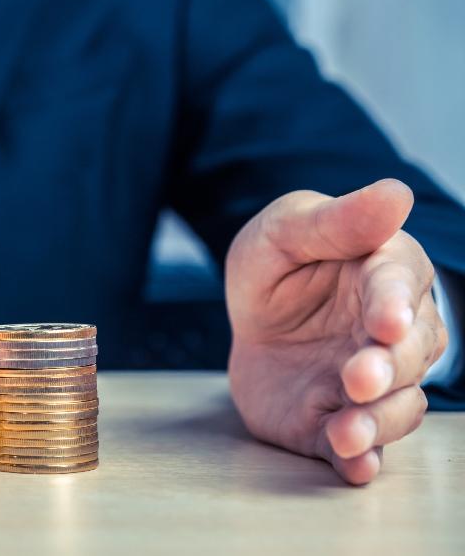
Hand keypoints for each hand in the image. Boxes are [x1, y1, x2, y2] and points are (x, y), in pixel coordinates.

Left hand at [226, 179, 446, 484]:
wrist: (252, 320)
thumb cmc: (279, 263)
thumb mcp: (287, 231)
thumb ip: (336, 221)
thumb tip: (396, 193)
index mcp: (384, 274)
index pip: (400, 288)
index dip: (394, 305)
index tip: (386, 322)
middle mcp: (391, 334)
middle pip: (408, 355)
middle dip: (386, 369)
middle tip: (358, 377)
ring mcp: (370, 383)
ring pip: (396, 407)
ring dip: (377, 423)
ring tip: (348, 433)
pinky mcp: (340, 421)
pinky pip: (362, 449)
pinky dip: (363, 461)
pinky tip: (354, 467)